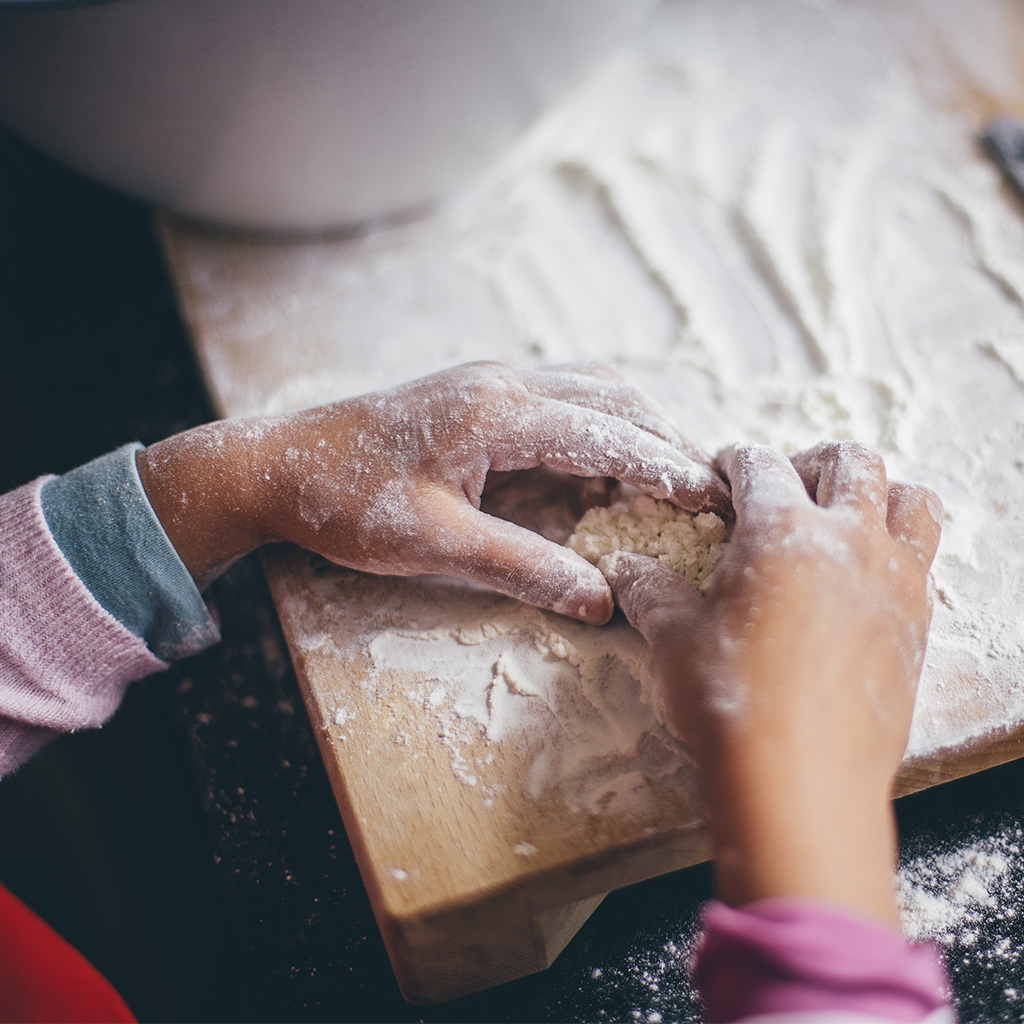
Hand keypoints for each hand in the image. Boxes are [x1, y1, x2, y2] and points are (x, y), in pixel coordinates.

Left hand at [137, 362, 729, 621]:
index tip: (712, 495)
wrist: (280, 465)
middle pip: (612, 397)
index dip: (663, 465)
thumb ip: (524, 568)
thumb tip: (602, 601)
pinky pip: (560, 400)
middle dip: (665, 439)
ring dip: (636, 428)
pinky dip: (599, 428)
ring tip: (674, 474)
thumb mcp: (438, 545)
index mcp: (498, 412)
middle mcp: (503, 382)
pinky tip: (609, 463)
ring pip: (590, 390)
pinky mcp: (477, 395)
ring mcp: (490, 382)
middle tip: (709, 484)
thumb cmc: (349, 505)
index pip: (606, 432)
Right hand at [606, 440, 940, 924]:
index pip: (760, 465)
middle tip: (784, 484)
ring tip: (842, 515)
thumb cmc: (729, 700)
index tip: (723, 474)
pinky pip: (923, 558)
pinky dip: (898, 546)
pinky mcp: (916, 623)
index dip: (734, 461)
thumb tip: (624, 567)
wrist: (801, 780)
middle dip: (812, 460)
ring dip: (876, 493)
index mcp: (782, 529)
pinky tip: (862, 577)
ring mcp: (893, 579)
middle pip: (850, 462)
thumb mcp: (672, 638)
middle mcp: (849, 539)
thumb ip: (649, 590)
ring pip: (909, 500)